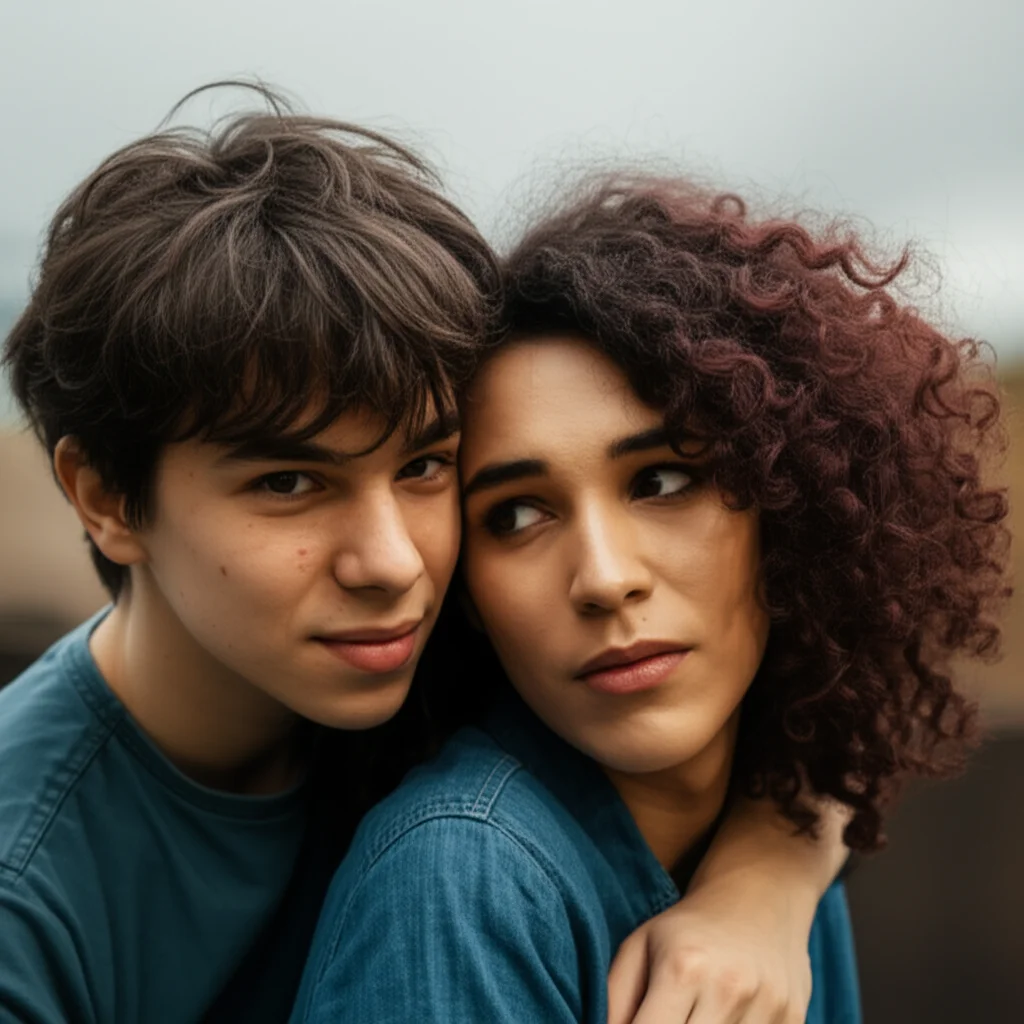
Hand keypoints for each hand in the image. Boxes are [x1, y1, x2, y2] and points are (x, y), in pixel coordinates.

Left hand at [607, 871, 812, 1023]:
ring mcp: (767, 1008)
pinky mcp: (794, 1020)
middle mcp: (728, 989)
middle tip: (666, 1019)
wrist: (759, 895)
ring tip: (694, 1015)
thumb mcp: (641, 945)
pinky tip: (724, 1018)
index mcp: (682, 967)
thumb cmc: (688, 928)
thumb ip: (614, 999)